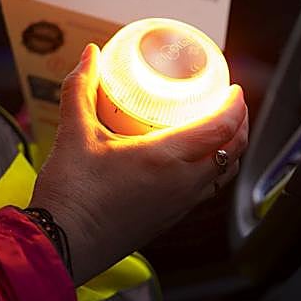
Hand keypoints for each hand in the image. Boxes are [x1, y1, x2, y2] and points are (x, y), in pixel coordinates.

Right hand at [31, 44, 248, 284]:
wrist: (60, 245)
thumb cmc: (70, 194)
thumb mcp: (75, 134)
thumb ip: (81, 90)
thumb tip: (89, 55)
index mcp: (166, 158)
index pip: (220, 128)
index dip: (235, 106)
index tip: (234, 89)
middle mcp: (182, 184)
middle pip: (232, 151)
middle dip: (239, 125)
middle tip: (230, 105)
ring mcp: (179, 206)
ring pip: (223, 175)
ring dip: (229, 151)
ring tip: (217, 132)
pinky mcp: (169, 221)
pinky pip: (205, 192)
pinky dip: (212, 171)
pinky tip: (190, 163)